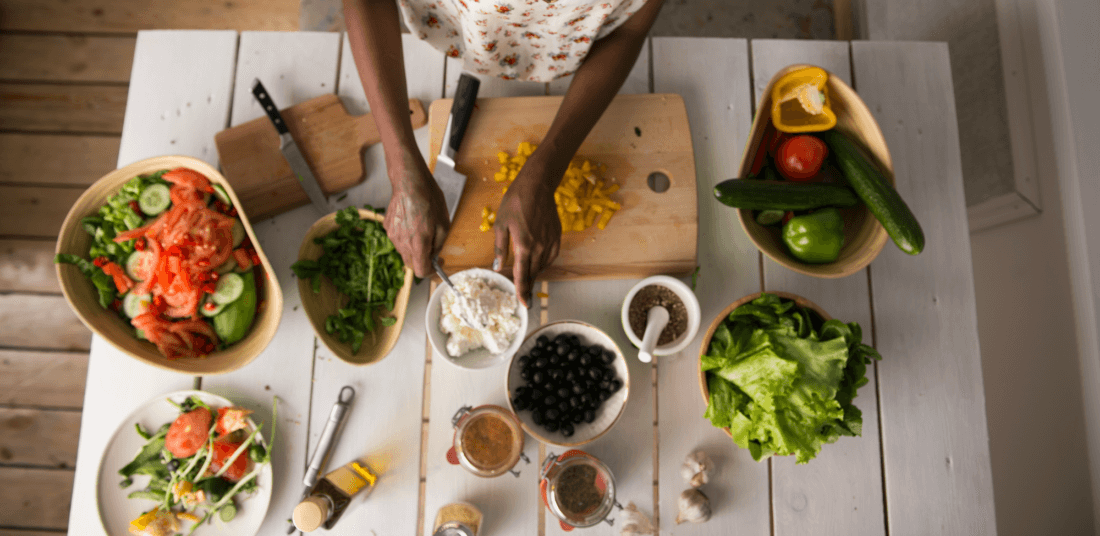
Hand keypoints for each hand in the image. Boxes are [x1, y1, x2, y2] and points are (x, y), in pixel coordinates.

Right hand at [382, 152, 449, 277]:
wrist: (409, 182)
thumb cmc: (429, 199)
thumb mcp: (444, 224)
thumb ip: (439, 244)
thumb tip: (435, 256)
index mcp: (418, 244)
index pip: (421, 271)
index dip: (431, 272)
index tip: (438, 265)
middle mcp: (402, 243)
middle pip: (411, 264)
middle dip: (423, 260)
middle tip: (433, 249)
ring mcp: (392, 235)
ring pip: (404, 251)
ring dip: (414, 248)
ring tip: (422, 230)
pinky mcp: (387, 226)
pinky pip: (397, 239)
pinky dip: (406, 237)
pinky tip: (412, 222)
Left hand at [493, 161, 561, 306]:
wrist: (538, 185)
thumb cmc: (516, 202)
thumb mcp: (501, 224)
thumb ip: (500, 248)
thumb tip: (498, 267)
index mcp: (524, 246)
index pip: (523, 275)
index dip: (522, 291)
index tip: (523, 304)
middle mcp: (539, 247)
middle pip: (533, 274)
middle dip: (527, 286)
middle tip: (523, 296)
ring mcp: (550, 242)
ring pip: (542, 266)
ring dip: (534, 274)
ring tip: (527, 278)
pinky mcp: (557, 237)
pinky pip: (550, 257)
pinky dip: (543, 263)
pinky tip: (537, 261)